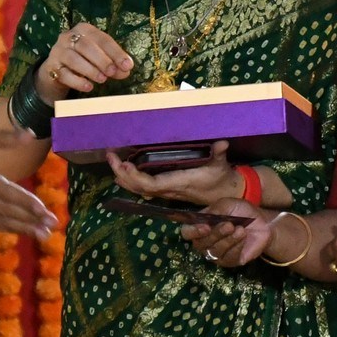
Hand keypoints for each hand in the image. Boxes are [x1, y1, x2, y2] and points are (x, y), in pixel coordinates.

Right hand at [0, 127, 58, 237]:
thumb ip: (2, 138)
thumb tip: (30, 135)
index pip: (6, 192)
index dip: (26, 202)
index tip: (45, 210)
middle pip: (5, 210)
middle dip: (30, 219)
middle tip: (52, 225)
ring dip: (21, 228)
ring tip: (42, 234)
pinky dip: (4, 228)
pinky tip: (19, 231)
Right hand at [36, 22, 131, 100]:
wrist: (58, 70)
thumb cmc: (84, 60)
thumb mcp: (100, 58)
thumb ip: (114, 63)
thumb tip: (126, 70)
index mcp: (84, 30)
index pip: (102, 38)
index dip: (116, 52)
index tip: (127, 65)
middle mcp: (68, 37)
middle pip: (86, 46)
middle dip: (102, 60)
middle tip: (113, 72)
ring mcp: (58, 51)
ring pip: (73, 58)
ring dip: (90, 70)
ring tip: (102, 79)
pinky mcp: (51, 67)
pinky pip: (63, 73)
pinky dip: (77, 81)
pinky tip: (88, 87)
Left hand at [107, 142, 237, 205]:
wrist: (224, 193)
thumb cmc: (221, 178)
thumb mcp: (221, 165)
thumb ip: (219, 154)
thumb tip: (222, 143)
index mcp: (179, 183)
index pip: (153, 184)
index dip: (137, 177)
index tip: (126, 165)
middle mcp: (169, 190)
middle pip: (140, 187)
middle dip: (123, 174)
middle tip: (111, 157)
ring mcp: (166, 192)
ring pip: (139, 189)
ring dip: (123, 177)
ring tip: (112, 162)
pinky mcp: (166, 190)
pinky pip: (144, 189)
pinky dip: (130, 181)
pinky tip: (121, 173)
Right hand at [181, 199, 269, 267]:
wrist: (262, 222)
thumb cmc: (242, 211)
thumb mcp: (228, 204)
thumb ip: (215, 211)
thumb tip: (205, 220)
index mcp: (201, 226)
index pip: (187, 232)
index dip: (193, 231)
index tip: (205, 227)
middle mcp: (206, 242)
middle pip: (201, 244)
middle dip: (216, 234)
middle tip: (230, 225)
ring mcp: (217, 253)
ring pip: (215, 251)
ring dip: (228, 240)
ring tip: (241, 230)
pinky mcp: (230, 261)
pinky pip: (229, 258)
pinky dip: (237, 247)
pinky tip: (244, 238)